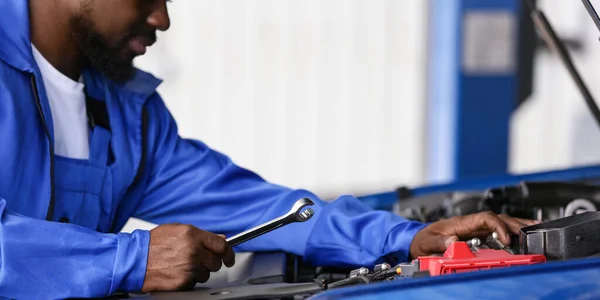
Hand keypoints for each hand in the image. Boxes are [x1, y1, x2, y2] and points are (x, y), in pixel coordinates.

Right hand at [141, 223, 234, 291]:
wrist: (135, 260)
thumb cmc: (152, 244)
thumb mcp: (177, 230)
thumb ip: (201, 235)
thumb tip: (220, 239)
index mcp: (192, 235)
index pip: (221, 245)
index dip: (228, 252)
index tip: (229, 257)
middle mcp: (193, 251)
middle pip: (216, 262)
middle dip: (210, 262)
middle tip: (198, 260)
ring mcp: (189, 267)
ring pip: (206, 274)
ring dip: (198, 271)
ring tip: (182, 265)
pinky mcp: (183, 281)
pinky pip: (195, 282)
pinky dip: (189, 279)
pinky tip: (177, 272)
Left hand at [409, 211, 538, 257]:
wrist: (415, 241)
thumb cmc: (421, 240)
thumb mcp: (428, 242)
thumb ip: (441, 243)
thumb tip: (454, 240)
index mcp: (460, 222)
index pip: (485, 218)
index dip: (499, 227)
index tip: (507, 240)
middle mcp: (470, 223)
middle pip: (498, 219)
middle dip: (516, 224)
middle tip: (533, 232)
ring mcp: (474, 229)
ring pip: (499, 223)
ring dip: (517, 226)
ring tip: (535, 230)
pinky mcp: (475, 236)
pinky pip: (496, 232)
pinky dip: (510, 233)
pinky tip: (521, 238)